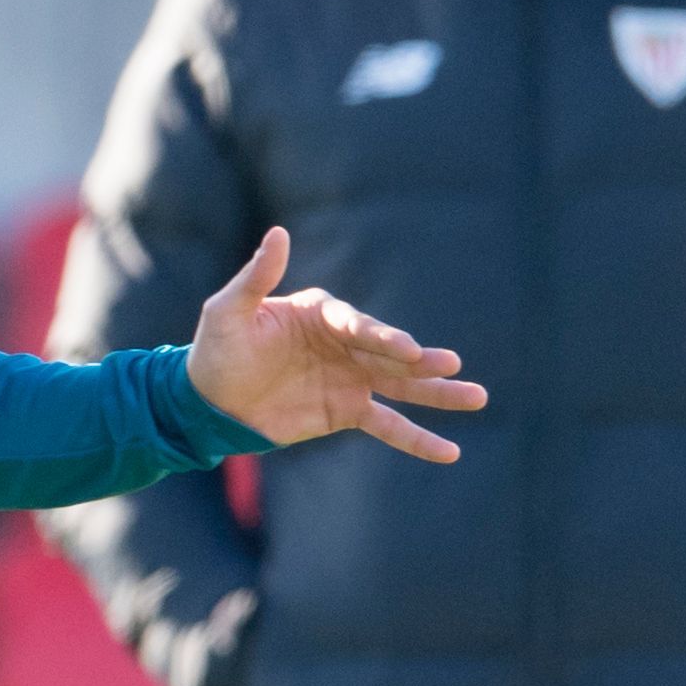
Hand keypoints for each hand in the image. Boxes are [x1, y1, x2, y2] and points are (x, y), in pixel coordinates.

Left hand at [184, 227, 486, 459]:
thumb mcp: (228, 311)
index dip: (379, 336)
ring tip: (477, 398)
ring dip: (437, 393)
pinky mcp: (347, 410)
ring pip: (402, 386)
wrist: (208, 402)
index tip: (403, 348)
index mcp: (320, 313)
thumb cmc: (216, 349)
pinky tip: (449, 452)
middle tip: (450, 364)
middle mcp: (343, 342)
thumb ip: (257, 277)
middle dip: (419, 360)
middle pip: (387, 353)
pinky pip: (389, 425)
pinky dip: (417, 439)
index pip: (355, 324)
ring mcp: (350, 377)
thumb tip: (278, 233)